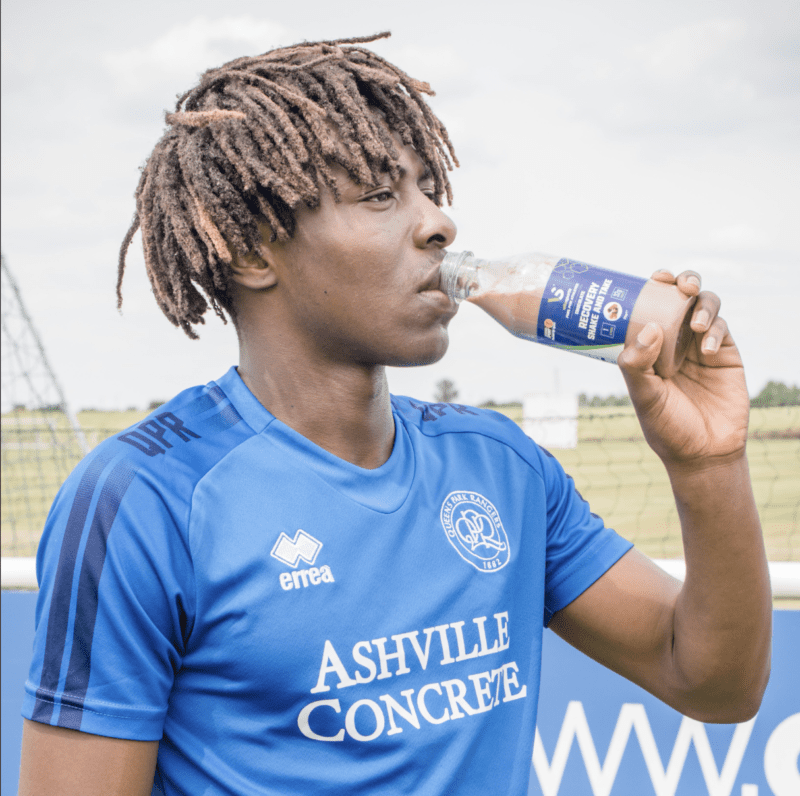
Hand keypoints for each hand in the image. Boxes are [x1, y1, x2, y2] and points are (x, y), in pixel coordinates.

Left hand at [617, 270, 749, 468]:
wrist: (703, 453)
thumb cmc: (666, 427)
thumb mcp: (644, 397)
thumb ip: (637, 366)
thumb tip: (649, 328)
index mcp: (650, 346)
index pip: (651, 307)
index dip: (653, 288)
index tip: (653, 278)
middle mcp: (675, 340)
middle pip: (682, 297)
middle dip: (683, 282)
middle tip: (680, 285)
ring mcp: (701, 345)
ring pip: (706, 306)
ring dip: (702, 305)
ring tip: (694, 324)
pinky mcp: (725, 355)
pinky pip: (722, 330)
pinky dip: (714, 331)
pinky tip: (705, 350)